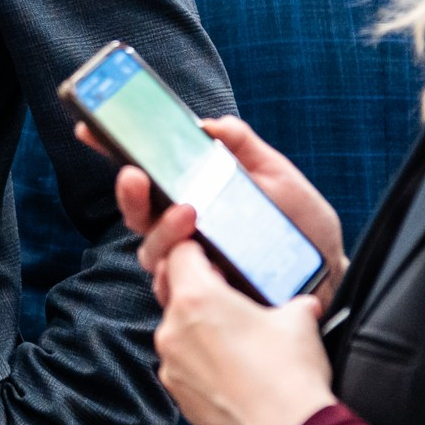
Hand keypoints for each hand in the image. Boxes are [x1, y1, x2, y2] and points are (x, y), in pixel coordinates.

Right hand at [82, 114, 345, 308]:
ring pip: (152, 253)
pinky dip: (185, 272)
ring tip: (187, 213)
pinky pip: (180, 289)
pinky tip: (207, 259)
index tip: (91, 130)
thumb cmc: (302, 226)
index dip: (114, 154)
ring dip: (162, 231)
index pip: (147, 177)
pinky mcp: (207, 299)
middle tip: (134, 175)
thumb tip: (208, 125)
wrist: (333, 273)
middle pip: (137, 217)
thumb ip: (245, 146)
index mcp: (194, 198)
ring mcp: (194, 267)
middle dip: (129, 195)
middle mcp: (186, 234)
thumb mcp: (277, 175)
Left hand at [116, 167, 336, 424]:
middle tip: (227, 289)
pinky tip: (233, 367)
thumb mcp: (301, 317)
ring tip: (236, 333)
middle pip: (171, 289)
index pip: (179, 251)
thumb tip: (301, 300)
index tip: (211, 249)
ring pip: (176, 329)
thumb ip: (290, 298)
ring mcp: (171, 366)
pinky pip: (183, 363)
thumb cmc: (294, 375)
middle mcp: (172, 330)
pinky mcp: (179, 396)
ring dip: (198, 325)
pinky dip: (201, 359)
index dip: (196, 246)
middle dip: (195, 284)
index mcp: (196, 299)